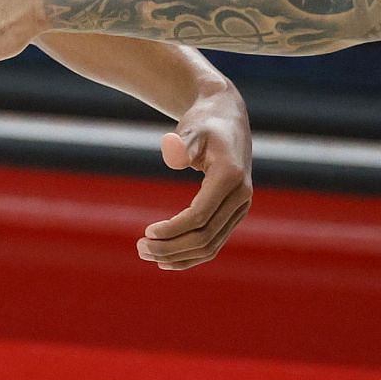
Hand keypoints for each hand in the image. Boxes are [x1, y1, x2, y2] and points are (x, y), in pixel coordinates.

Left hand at [136, 89, 253, 269]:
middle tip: (139, 248)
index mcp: (230, 177)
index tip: (147, 232)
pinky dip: (191, 255)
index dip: (173, 229)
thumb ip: (182, 141)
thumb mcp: (192, 127)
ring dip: (179, 255)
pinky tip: (166, 260)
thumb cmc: (204, 123)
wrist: (227, 119)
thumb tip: (171, 150)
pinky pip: (214, 242)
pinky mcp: (233, 214)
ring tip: (146, 253)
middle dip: (171, 247)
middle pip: (205, 236)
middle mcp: (241, 196)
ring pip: (211, 246)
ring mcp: (240, 208)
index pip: (200, 215)